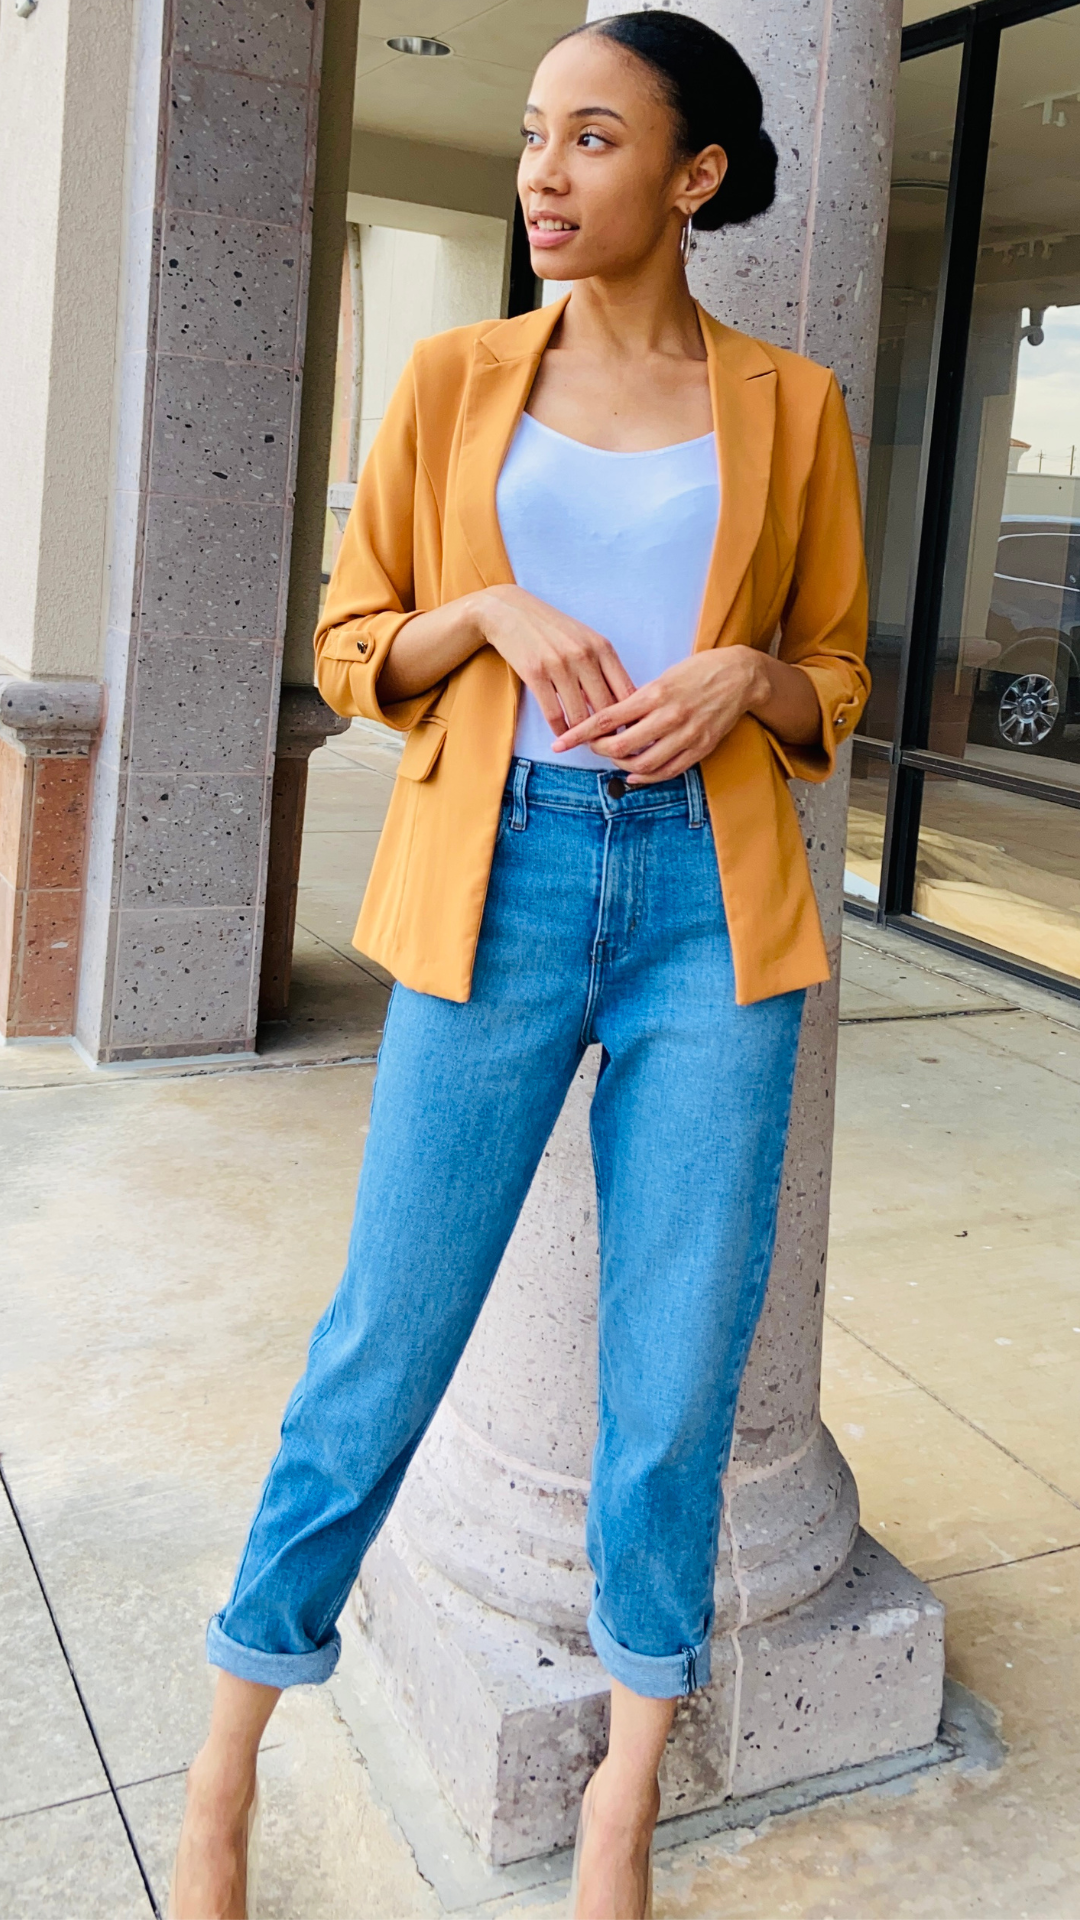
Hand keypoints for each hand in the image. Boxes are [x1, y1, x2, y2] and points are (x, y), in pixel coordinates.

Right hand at [478, 586, 635, 734]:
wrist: (510, 611)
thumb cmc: (551, 628)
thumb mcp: (584, 639)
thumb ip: (603, 667)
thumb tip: (619, 704)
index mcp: (602, 647)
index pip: (627, 691)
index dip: (630, 717)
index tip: (628, 731)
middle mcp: (584, 655)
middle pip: (606, 708)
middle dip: (607, 732)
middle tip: (605, 744)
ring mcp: (559, 664)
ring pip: (580, 716)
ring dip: (582, 735)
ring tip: (583, 742)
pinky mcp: (535, 674)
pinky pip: (554, 714)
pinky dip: (560, 731)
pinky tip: (562, 735)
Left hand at [553, 648, 765, 782]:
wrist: (740, 676)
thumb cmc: (698, 671)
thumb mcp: (664, 677)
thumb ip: (638, 699)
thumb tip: (610, 718)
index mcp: (656, 694)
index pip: (607, 718)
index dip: (580, 734)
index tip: (561, 743)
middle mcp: (670, 716)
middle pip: (622, 747)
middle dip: (600, 751)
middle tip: (593, 747)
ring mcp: (687, 736)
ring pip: (643, 764)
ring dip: (621, 766)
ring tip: (614, 759)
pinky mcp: (701, 748)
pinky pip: (667, 772)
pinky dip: (646, 778)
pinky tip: (634, 775)